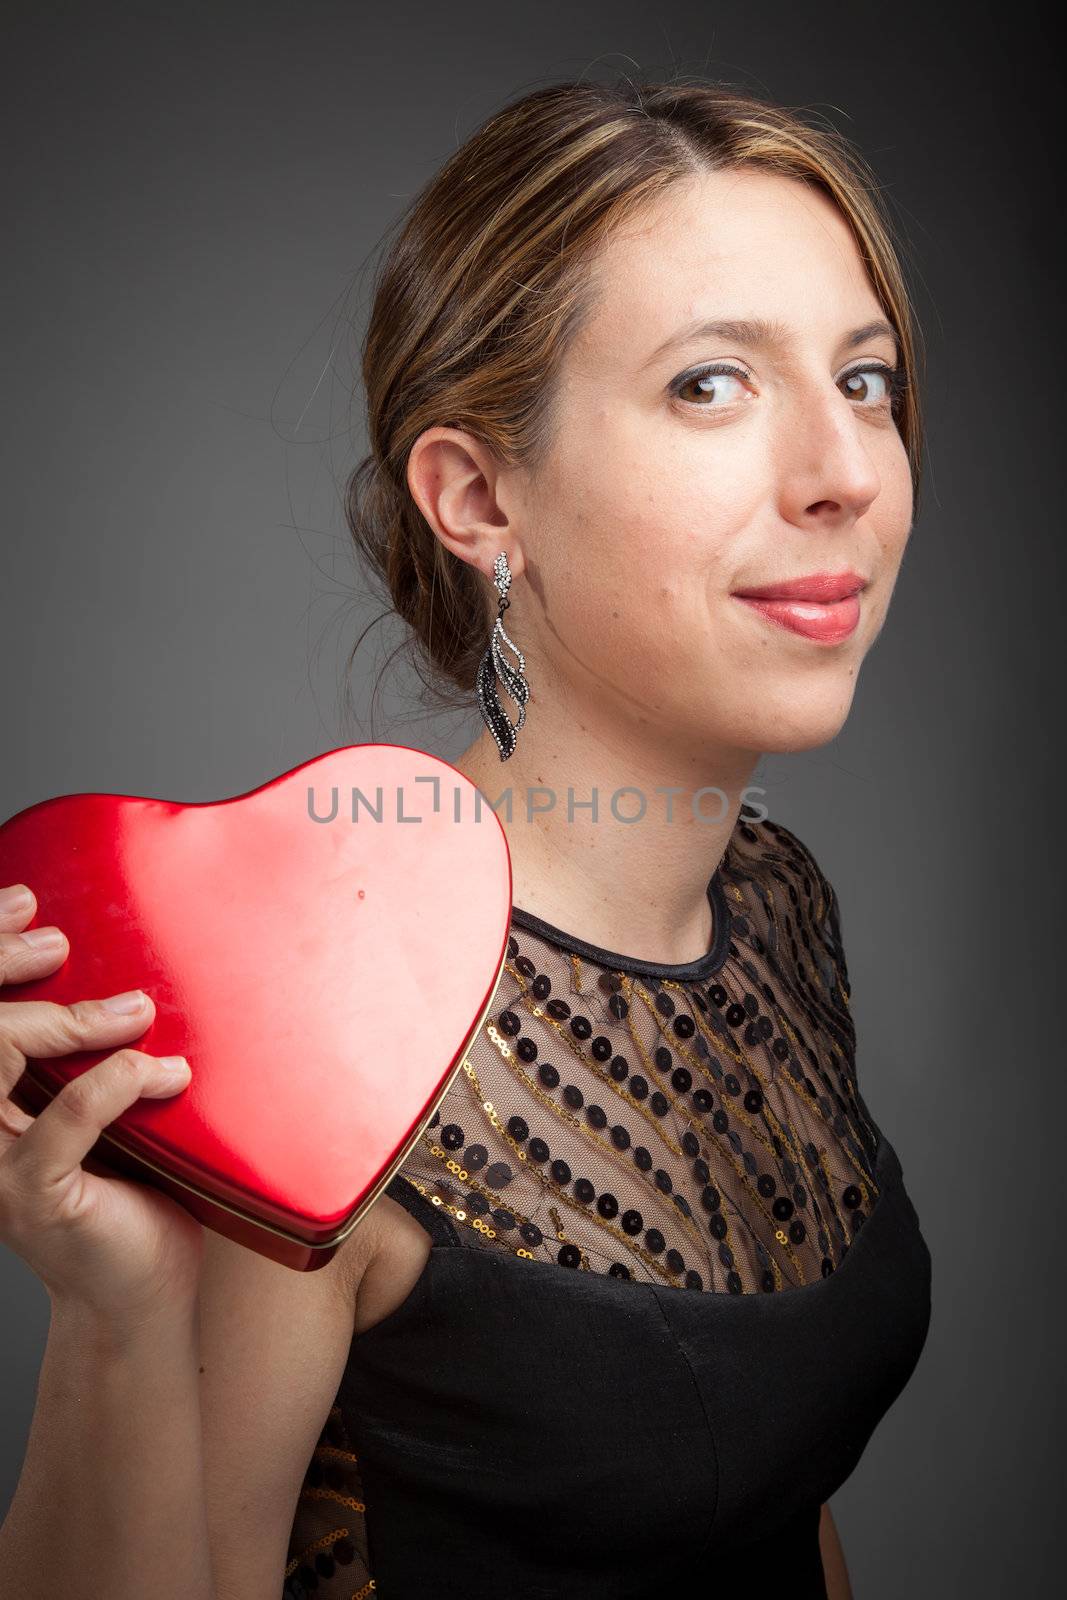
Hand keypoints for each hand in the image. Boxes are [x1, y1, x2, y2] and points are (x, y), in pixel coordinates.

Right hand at [0, 882, 203, 1329]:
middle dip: (6, 964)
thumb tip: (140, 962)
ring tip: (139, 1013)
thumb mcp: (113, 1102)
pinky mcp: (33, 1197)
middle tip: (63, 942)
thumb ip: (101, 1047)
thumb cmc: (136, 1188)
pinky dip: (117, 1081)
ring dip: (72, 1021)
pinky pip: (67, 1115)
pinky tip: (163, 1075)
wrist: (144, 1290)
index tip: (25, 905)